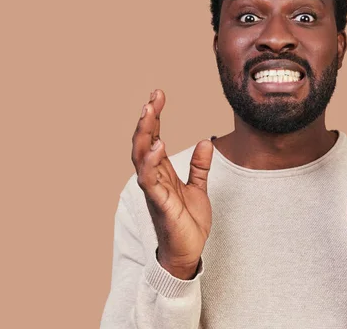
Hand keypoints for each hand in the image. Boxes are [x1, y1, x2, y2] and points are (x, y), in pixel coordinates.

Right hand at [131, 89, 213, 278]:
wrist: (188, 252)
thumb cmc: (188, 221)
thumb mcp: (198, 188)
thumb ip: (199, 166)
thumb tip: (204, 142)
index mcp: (162, 172)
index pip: (154, 138)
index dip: (155, 117)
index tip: (158, 95)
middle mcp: (154, 178)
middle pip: (143, 143)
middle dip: (147, 120)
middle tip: (152, 98)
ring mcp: (154, 190)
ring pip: (142, 158)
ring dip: (144, 135)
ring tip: (149, 113)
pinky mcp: (160, 204)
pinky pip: (151, 180)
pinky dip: (152, 163)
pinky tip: (159, 146)